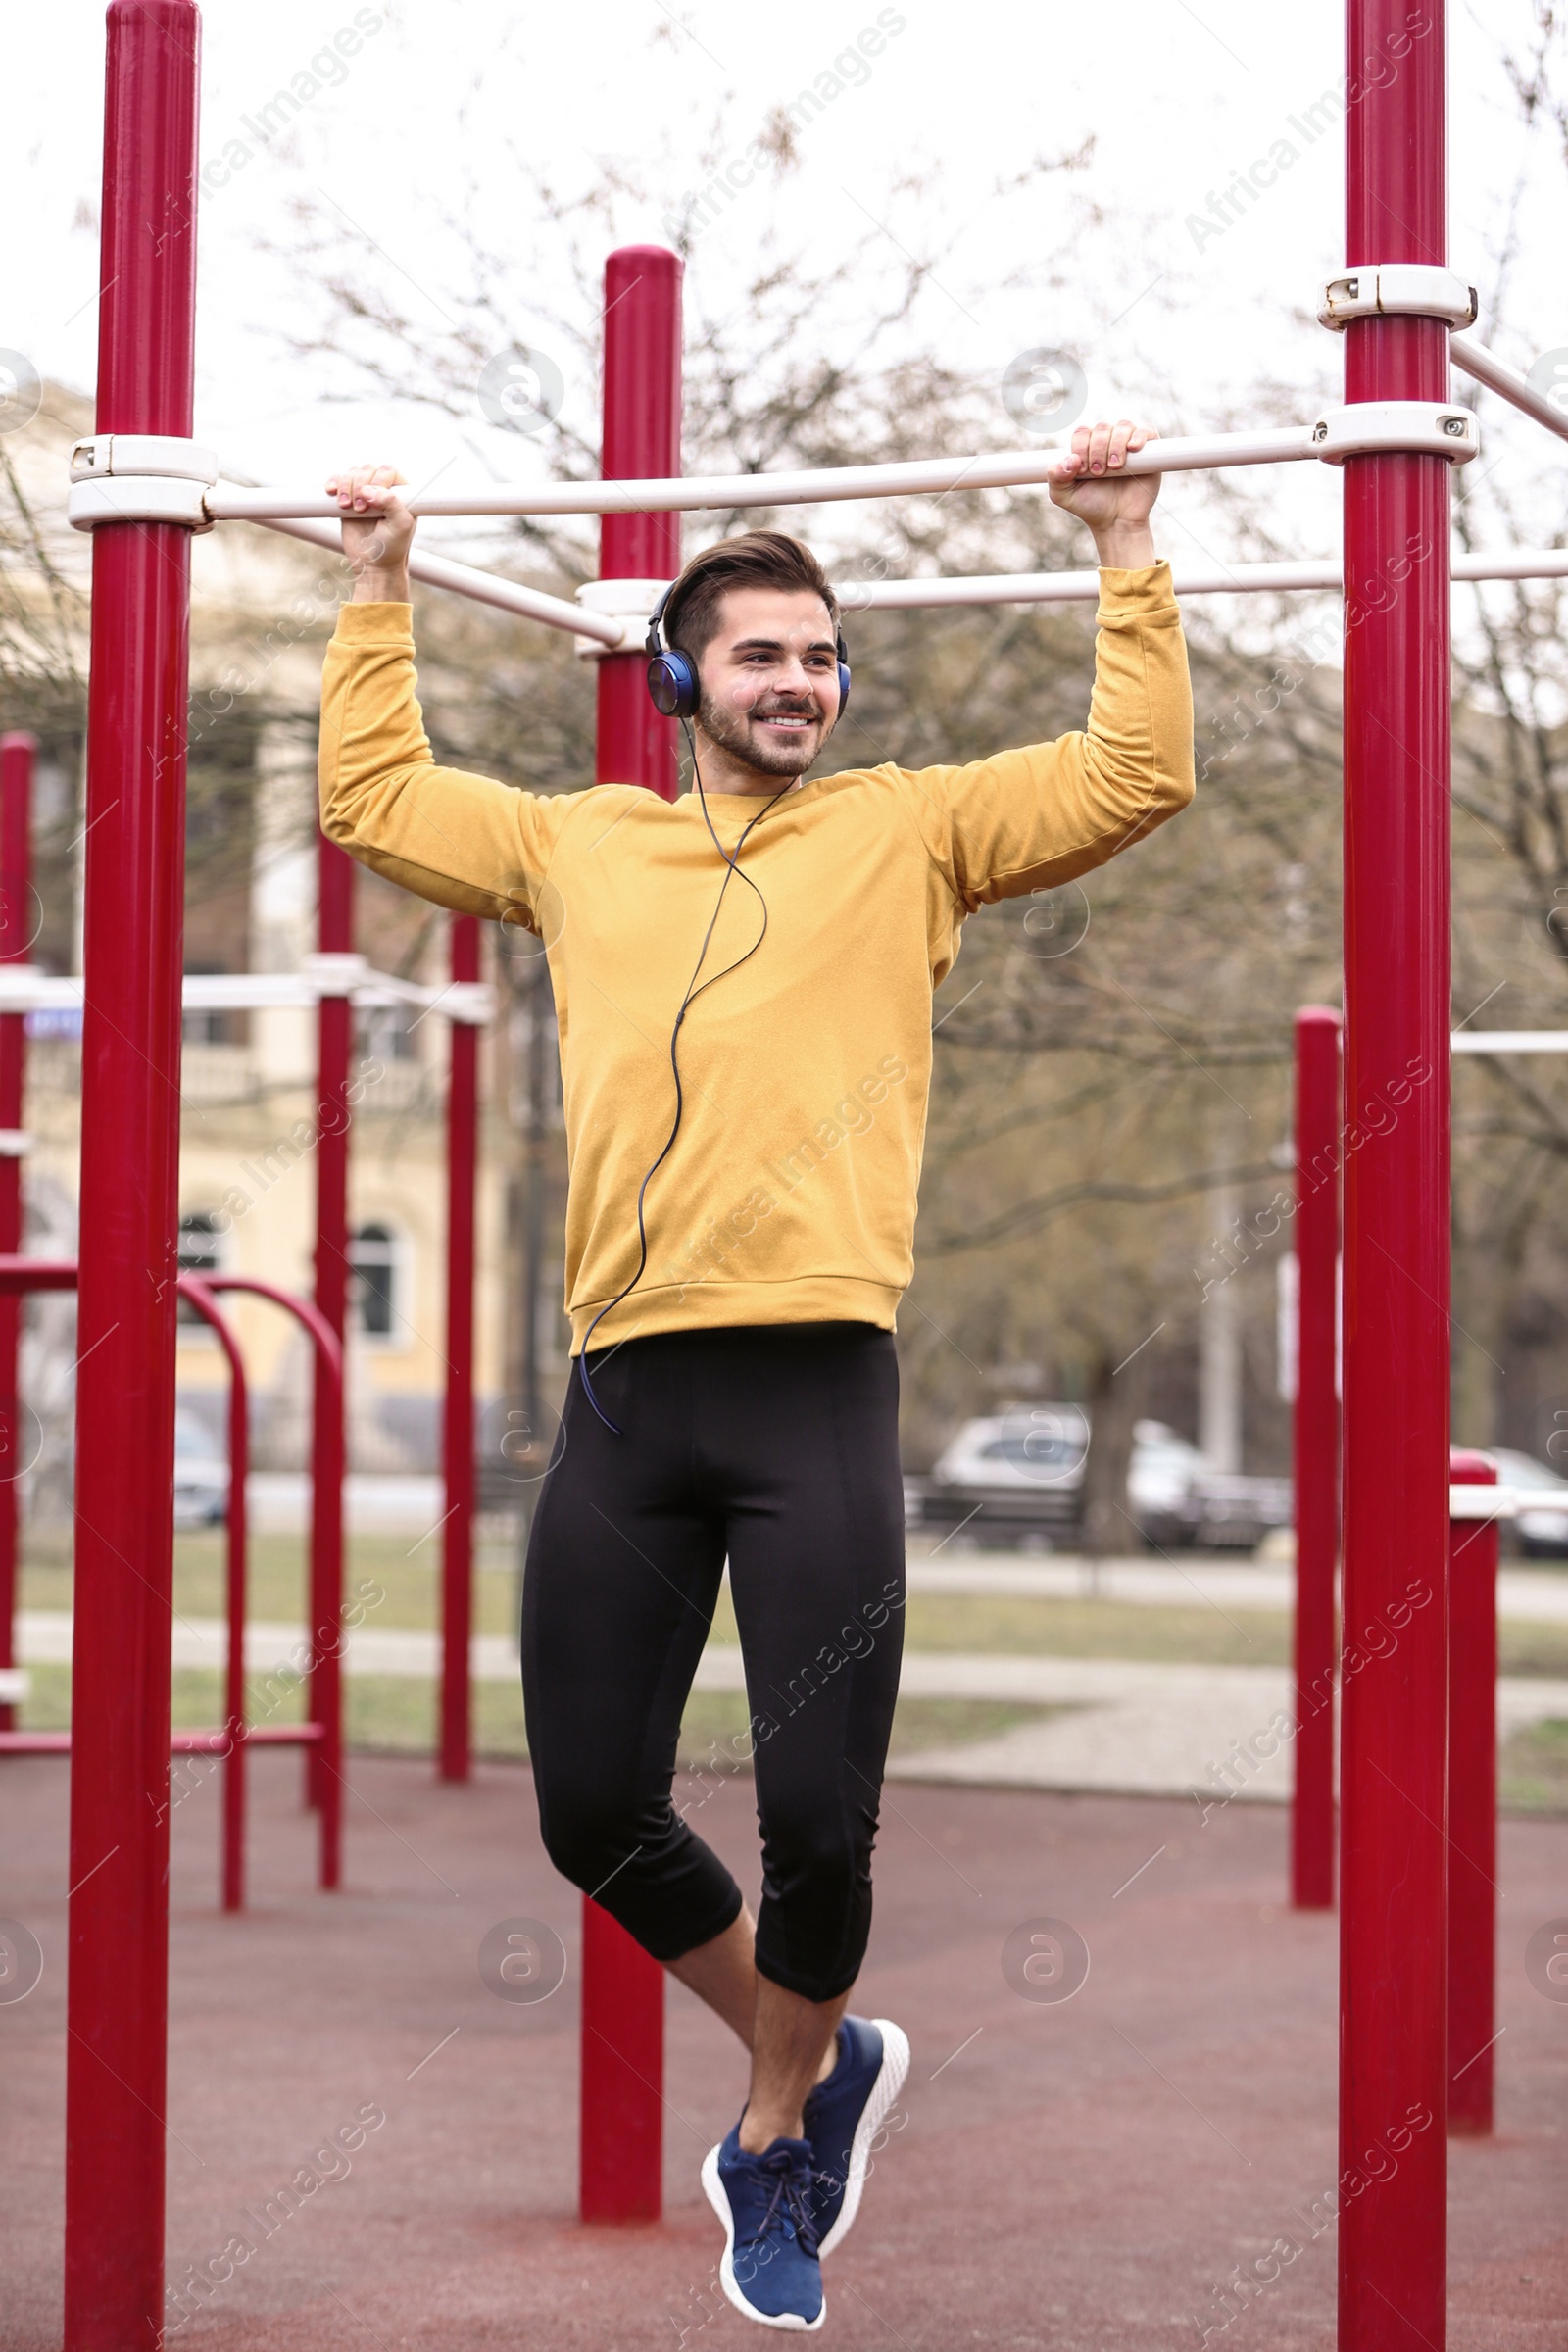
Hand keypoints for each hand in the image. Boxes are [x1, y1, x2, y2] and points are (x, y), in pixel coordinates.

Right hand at [326, 463, 413, 598]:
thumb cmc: (392, 547)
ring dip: (345, 487)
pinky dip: (333, 483)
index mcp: (401, 493)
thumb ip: (392, 504)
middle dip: (359, 486)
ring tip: (346, 507)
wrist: (373, 564)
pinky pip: (338, 481)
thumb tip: (369, 490)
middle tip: (360, 510)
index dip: (377, 482)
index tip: (372, 503)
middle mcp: (383, 489)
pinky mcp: (348, 499)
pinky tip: (331, 492)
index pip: (387, 471)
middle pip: (367, 470)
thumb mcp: (400, 527)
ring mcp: (365, 493)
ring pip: (352, 473)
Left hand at [1048, 420, 1159, 567]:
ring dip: (1116, 445)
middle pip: (1102, 428)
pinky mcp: (1149, 451)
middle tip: (1098, 473)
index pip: (1082, 433)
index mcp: (1087, 447)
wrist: (1117, 523)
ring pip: (1122, 427)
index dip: (1081, 448)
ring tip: (1115, 467)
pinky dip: (1139, 436)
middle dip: (1097, 449)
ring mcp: (1128, 445)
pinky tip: (1132, 448)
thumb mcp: (1064, 495)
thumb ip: (1055, 477)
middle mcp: (1108, 442)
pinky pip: (1146, 431)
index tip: (1083, 471)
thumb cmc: (1091, 506)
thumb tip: (1070, 459)